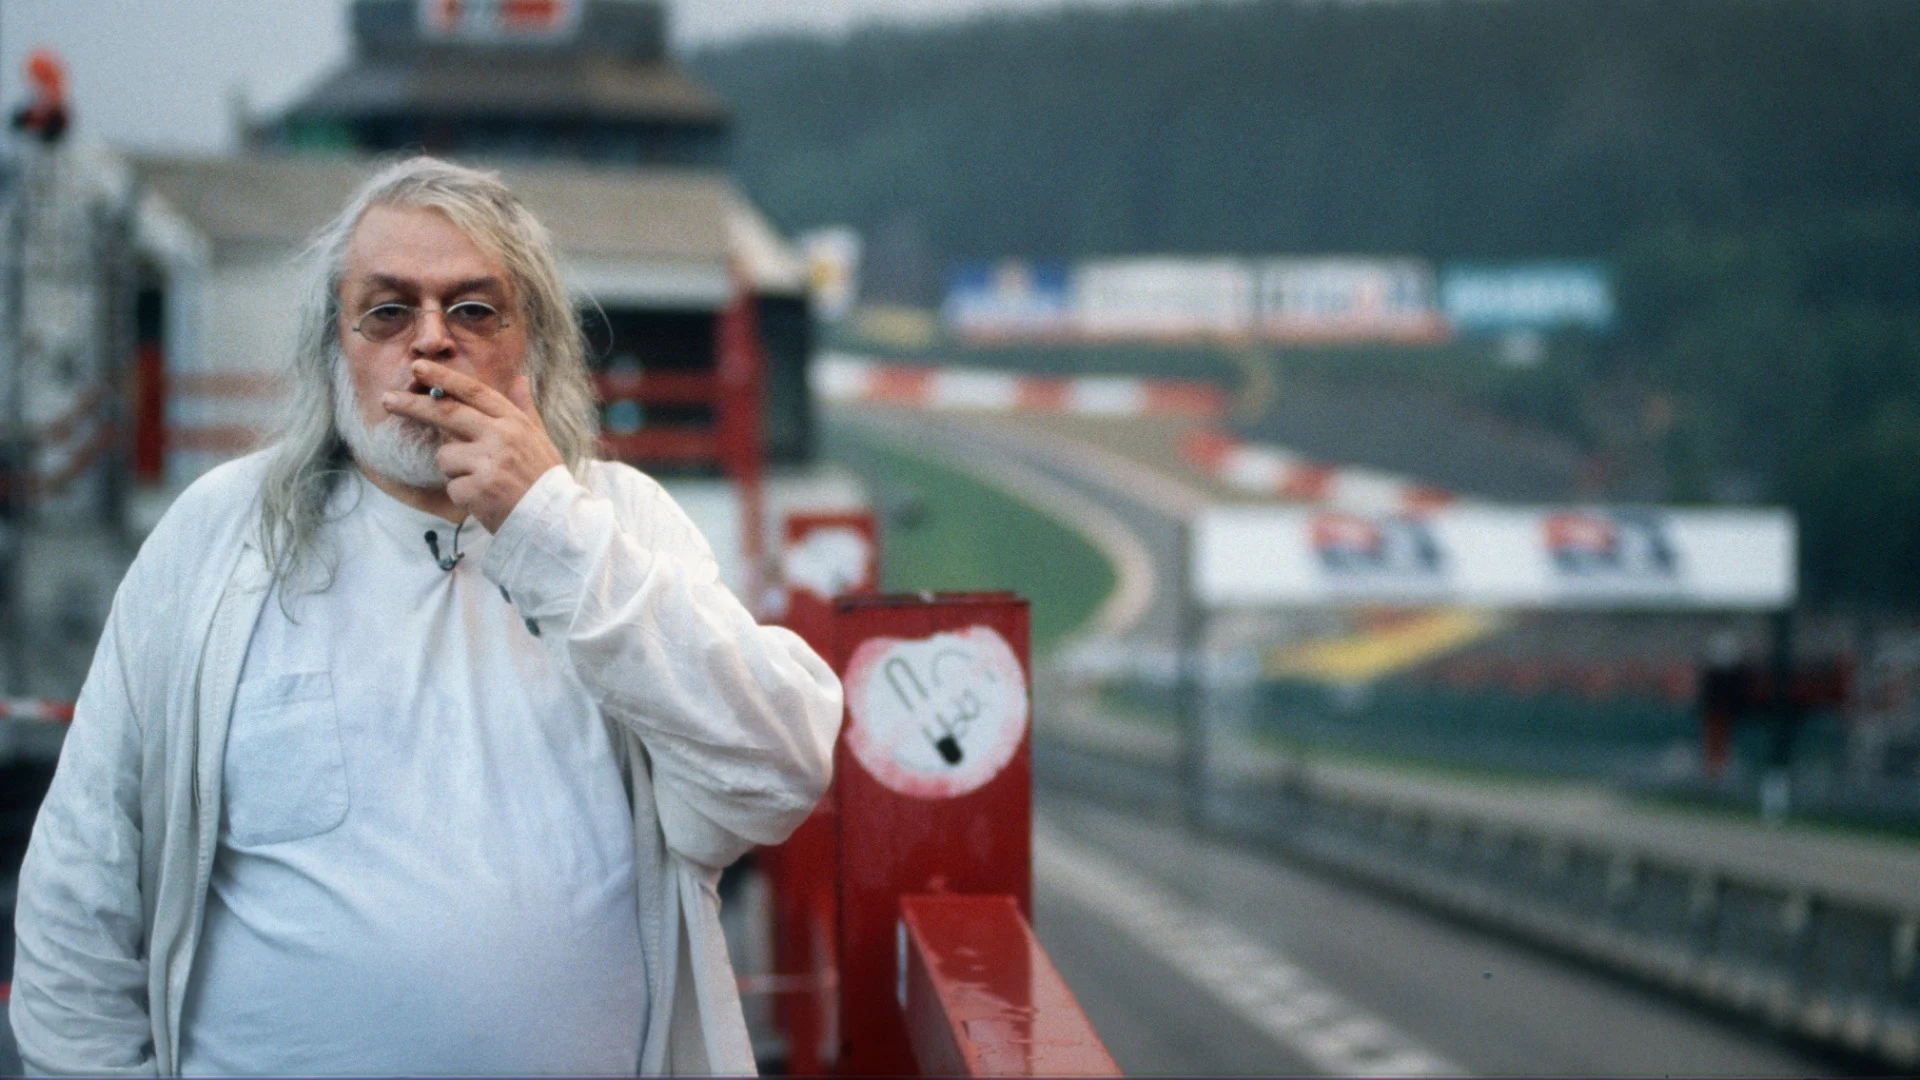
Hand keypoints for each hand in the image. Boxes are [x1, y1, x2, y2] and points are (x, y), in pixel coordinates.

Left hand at [381, 359, 564, 532]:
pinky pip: (452, 486)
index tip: (418, 366)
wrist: (555, 522)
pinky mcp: (479, 489)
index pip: (474, 392)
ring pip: (445, 456)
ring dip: (455, 471)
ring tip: (483, 483)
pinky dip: (463, 496)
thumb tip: (520, 378)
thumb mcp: (541, 439)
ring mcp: (489, 462)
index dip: (444, 377)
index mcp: (514, 422)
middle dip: (413, 405)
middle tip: (387, 399)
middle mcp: (500, 437)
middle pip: (447, 413)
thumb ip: (525, 409)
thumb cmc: (544, 480)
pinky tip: (485, 501)